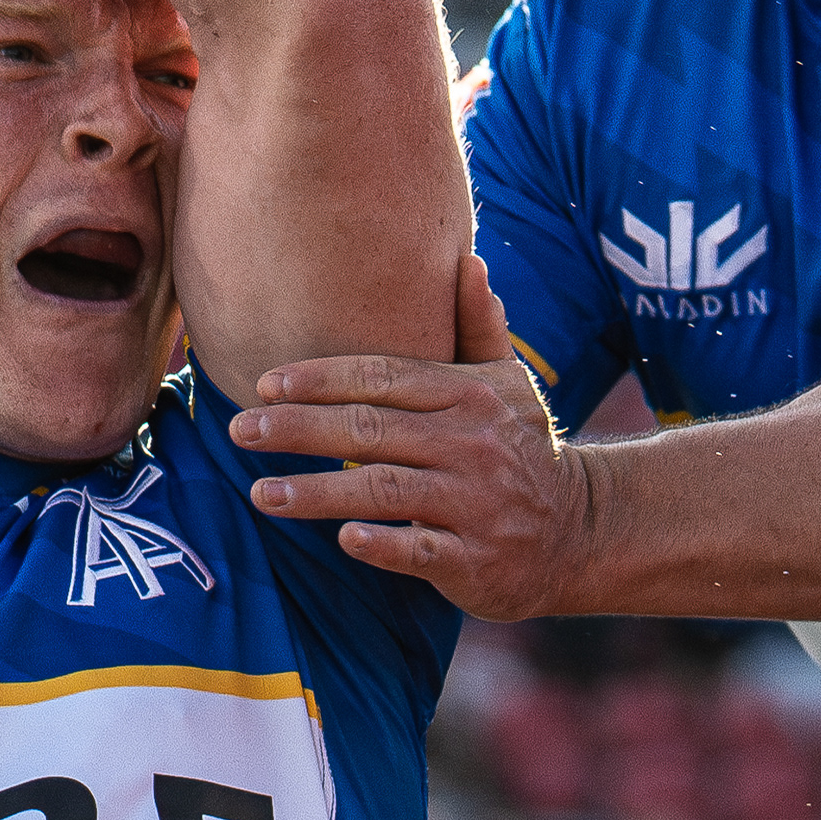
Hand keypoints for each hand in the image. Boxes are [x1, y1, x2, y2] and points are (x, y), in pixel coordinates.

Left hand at [234, 255, 588, 619]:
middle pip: (371, 430)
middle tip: (240, 430)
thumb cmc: (521, 448)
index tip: (265, 384)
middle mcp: (473, 444)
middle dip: (299, 429)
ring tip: (262, 493)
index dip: (321, 380)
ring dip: (319, 492)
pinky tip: (342, 539)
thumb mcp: (510, 382)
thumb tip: (468, 261)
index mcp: (471, 395)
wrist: (580, 531)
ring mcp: (476, 504)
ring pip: (385, 490)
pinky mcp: (475, 559)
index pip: (384, 377)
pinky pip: (421, 550)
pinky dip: (382, 544)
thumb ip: (479, 326)